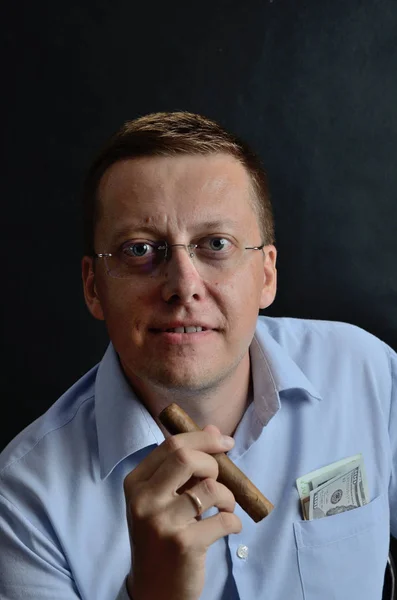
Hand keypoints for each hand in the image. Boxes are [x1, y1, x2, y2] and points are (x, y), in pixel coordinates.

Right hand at [123, 425, 241, 599]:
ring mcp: (161, 522)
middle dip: (213, 462)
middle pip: (186, 457)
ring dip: (227, 496)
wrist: (155, 591)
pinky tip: (227, 527)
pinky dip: (233, 521)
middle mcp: (143, 500)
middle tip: (219, 479)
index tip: (224, 443)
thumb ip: (186, 465)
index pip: (172, 444)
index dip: (203, 439)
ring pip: (209, 487)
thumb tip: (214, 430)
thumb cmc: (162, 538)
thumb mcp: (164, 499)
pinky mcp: (182, 544)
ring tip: (224, 509)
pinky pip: (223, 519)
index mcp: (136, 483)